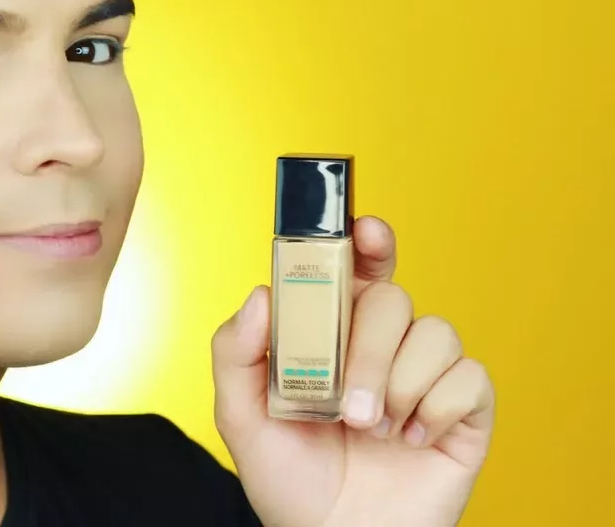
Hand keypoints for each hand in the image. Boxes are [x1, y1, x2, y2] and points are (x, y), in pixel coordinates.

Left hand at [210, 216, 494, 526]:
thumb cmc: (287, 478)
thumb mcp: (240, 415)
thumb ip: (235, 351)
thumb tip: (261, 294)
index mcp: (332, 335)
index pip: (357, 270)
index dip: (367, 241)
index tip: (365, 228)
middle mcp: (382, 347)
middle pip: (393, 299)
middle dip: (367, 349)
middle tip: (347, 407)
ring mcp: (425, 377)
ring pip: (436, 332)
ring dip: (398, 383)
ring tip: (373, 429)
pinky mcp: (464, 412)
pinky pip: (471, 378)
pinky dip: (439, 408)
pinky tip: (412, 439)